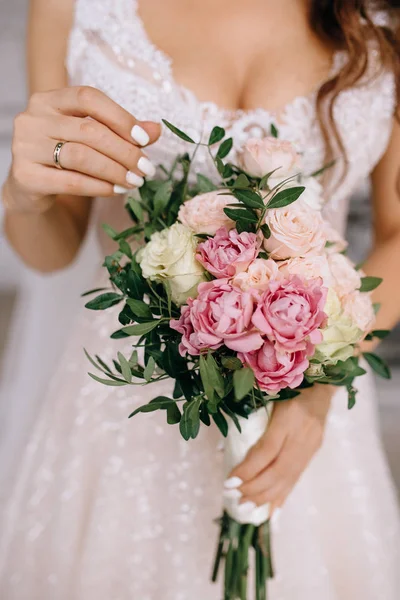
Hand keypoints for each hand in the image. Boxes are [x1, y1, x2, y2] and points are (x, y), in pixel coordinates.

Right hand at [5, 86, 160, 212]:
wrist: (31, 187)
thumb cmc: (66, 157)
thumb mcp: (92, 139)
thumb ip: (122, 131)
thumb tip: (156, 129)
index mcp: (49, 100)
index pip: (88, 97)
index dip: (120, 117)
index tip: (145, 140)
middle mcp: (33, 119)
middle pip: (88, 130)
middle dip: (124, 151)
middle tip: (146, 168)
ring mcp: (25, 147)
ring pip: (81, 156)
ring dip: (114, 171)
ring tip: (135, 182)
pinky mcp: (26, 176)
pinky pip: (71, 181)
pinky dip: (99, 187)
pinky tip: (116, 191)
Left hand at [228, 385, 333, 514]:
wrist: (321, 384)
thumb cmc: (286, 386)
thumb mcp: (267, 396)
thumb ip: (250, 419)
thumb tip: (224, 448)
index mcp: (288, 415)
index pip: (267, 450)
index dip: (248, 469)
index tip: (230, 482)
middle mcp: (302, 433)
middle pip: (278, 470)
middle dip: (255, 488)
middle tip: (235, 498)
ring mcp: (311, 445)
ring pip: (289, 478)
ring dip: (266, 497)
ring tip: (247, 507)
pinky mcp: (314, 451)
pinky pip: (297, 478)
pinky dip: (283, 495)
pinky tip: (272, 510)